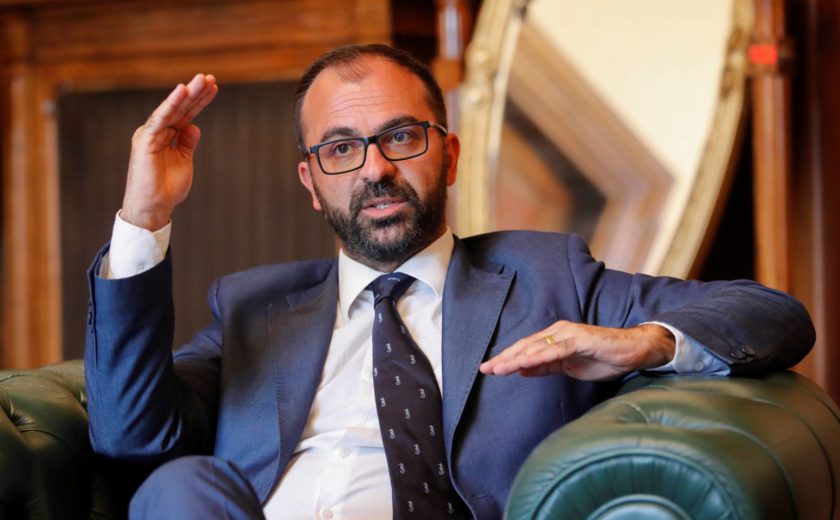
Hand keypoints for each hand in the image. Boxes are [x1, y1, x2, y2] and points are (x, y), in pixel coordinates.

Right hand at [121, 73, 218, 230]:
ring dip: (187, 93)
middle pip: (180, 108)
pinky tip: (182, 91)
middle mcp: (157, 131)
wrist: (153, 207)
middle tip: (210, 77)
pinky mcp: (145, 140)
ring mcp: (150, 134)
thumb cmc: (167, 188)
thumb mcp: (183, 162)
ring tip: (202, 79)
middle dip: (195, 92)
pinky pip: (160, 118)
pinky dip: (171, 104)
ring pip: (172, 109)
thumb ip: (187, 143)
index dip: (199, 101)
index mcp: (166, 136)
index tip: (213, 87)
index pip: (186, 114)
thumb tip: (195, 126)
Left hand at [478, 321, 675, 380]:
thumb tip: (521, 369)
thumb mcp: (569, 367)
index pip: (525, 349)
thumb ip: (546, 367)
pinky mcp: (580, 339)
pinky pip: (554, 351)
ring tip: (498, 368)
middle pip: (525, 346)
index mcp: (555, 338)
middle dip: (504, 358)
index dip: (507, 359)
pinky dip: (537, 357)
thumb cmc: (603, 358)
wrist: (633, 351)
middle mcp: (558, 332)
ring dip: (515, 358)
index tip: (489, 369)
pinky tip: (523, 364)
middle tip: (484, 369)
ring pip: (535, 348)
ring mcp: (568, 334)